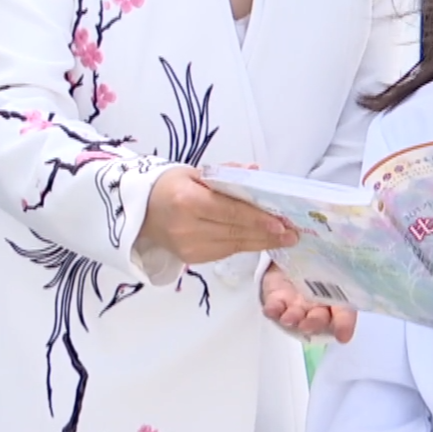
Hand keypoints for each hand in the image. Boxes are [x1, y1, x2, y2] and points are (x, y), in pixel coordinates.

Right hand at [135, 166, 296, 265]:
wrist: (140, 211)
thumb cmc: (168, 186)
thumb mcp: (194, 172)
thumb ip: (227, 174)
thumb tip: (256, 172)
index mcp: (186, 200)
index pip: (229, 211)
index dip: (257, 219)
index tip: (281, 223)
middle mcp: (187, 227)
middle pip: (235, 232)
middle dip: (266, 234)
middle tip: (292, 233)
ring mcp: (189, 247)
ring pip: (234, 245)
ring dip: (261, 242)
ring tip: (284, 239)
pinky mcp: (192, 259)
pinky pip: (225, 251)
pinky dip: (245, 245)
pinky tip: (262, 241)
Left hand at [261, 263, 357, 341]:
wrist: (296, 251)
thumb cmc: (322, 259)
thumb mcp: (334, 260)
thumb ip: (339, 264)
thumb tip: (353, 256)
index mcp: (338, 296)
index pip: (345, 314)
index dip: (345, 325)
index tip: (343, 336)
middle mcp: (318, 306)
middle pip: (319, 319)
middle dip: (314, 323)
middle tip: (307, 325)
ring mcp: (296, 305)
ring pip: (296, 316)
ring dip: (293, 319)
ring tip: (288, 318)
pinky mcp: (277, 300)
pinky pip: (275, 307)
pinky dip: (273, 310)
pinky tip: (271, 309)